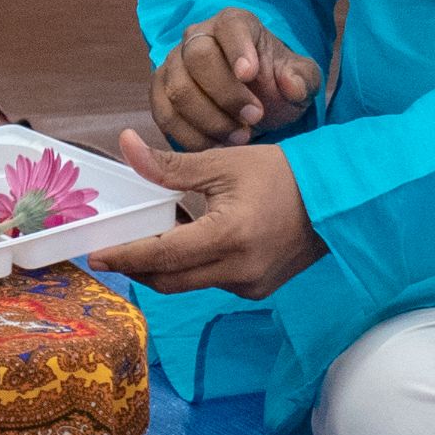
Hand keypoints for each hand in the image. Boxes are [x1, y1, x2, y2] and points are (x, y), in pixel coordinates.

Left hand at [89, 130, 326, 298]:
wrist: (338, 197)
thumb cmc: (281, 173)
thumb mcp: (222, 162)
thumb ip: (168, 165)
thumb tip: (126, 145)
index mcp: (228, 236)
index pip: (162, 255)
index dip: (125, 256)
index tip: (96, 256)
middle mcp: (239, 269)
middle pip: (170, 280)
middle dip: (138, 267)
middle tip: (114, 251)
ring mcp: (252, 284)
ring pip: (191, 283)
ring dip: (166, 266)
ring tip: (153, 238)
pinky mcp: (260, 289)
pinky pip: (213, 282)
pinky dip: (194, 267)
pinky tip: (190, 242)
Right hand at [152, 7, 323, 149]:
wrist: (254, 103)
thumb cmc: (276, 86)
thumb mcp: (301, 81)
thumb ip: (302, 79)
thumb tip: (291, 85)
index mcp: (234, 24)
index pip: (230, 27)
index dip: (237, 49)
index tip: (250, 74)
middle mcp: (197, 37)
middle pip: (197, 57)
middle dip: (225, 93)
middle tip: (254, 118)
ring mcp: (173, 64)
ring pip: (178, 89)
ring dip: (209, 120)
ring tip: (239, 137)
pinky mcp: (160, 93)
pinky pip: (164, 115)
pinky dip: (190, 136)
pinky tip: (217, 145)